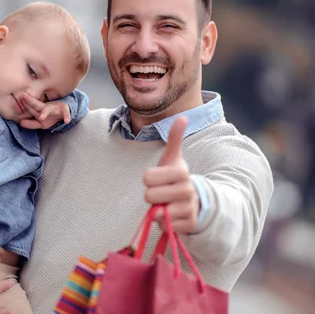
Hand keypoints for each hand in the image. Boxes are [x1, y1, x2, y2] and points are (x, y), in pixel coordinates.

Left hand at [19, 93, 70, 129]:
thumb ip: (31, 124)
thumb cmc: (51, 117)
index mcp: (40, 110)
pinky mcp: (64, 110)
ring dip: (45, 112)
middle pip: (37, 105)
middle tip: (23, 96)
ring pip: (49, 110)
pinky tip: (66, 121)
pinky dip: (66, 116)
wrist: (65, 112)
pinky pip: (65, 113)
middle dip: (30, 102)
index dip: (25, 104)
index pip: (31, 108)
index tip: (18, 98)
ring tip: (41, 117)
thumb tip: (21, 123)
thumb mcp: (41, 123)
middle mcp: (46, 108)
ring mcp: (55, 109)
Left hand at [143, 116, 199, 233]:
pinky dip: (163, 223)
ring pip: (157, 213)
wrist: (196, 200)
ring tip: (166, 203)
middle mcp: (188, 190)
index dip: (148, 179)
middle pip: (149, 196)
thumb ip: (174, 139)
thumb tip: (182, 117)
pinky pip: (165, 226)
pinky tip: (171, 215)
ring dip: (157, 209)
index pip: (147, 177)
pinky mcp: (190, 224)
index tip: (157, 178)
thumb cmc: (176, 177)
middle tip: (160, 192)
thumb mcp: (173, 159)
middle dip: (150, 195)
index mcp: (182, 172)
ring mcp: (189, 208)